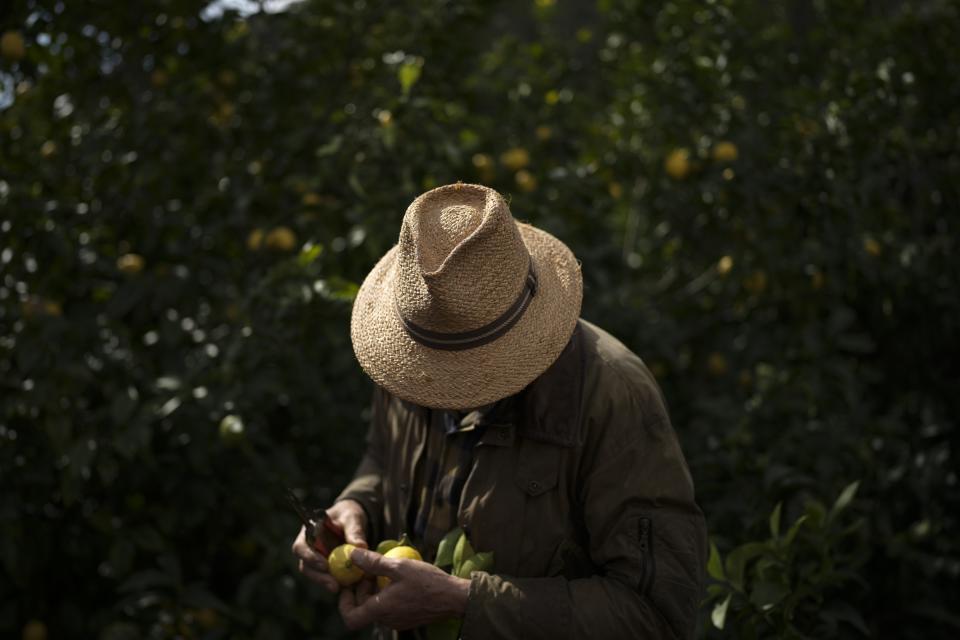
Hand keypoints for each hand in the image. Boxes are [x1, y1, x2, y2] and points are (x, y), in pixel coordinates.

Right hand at [291, 498, 367, 592]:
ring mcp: (316, 560)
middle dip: (319, 577)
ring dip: (326, 583)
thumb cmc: (349, 515)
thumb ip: (355, 530)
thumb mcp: (352, 518)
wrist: (353, 521)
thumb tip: (361, 546)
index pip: (300, 547)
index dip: (309, 558)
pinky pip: (328, 578)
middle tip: (334, 586)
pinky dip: (337, 583)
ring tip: (340, 589)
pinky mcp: (327, 568)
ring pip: (316, 575)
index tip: (324, 565)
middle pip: (306, 566)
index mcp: (308, 532)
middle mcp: (309, 548)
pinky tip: (348, 587)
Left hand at [338, 547, 470, 630]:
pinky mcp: (408, 619)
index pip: (351, 617)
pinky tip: (397, 580)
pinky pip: (389, 609)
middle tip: (368, 570)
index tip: (348, 585)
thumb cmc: (427, 581)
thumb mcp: (399, 566)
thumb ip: (373, 563)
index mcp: (381, 610)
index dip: (344, 602)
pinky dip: (386, 596)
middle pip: (363, 609)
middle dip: (361, 590)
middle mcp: (387, 620)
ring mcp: (398, 621)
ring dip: (374, 591)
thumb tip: (353, 555)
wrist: (454, 598)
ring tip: (384, 572)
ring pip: (376, 609)